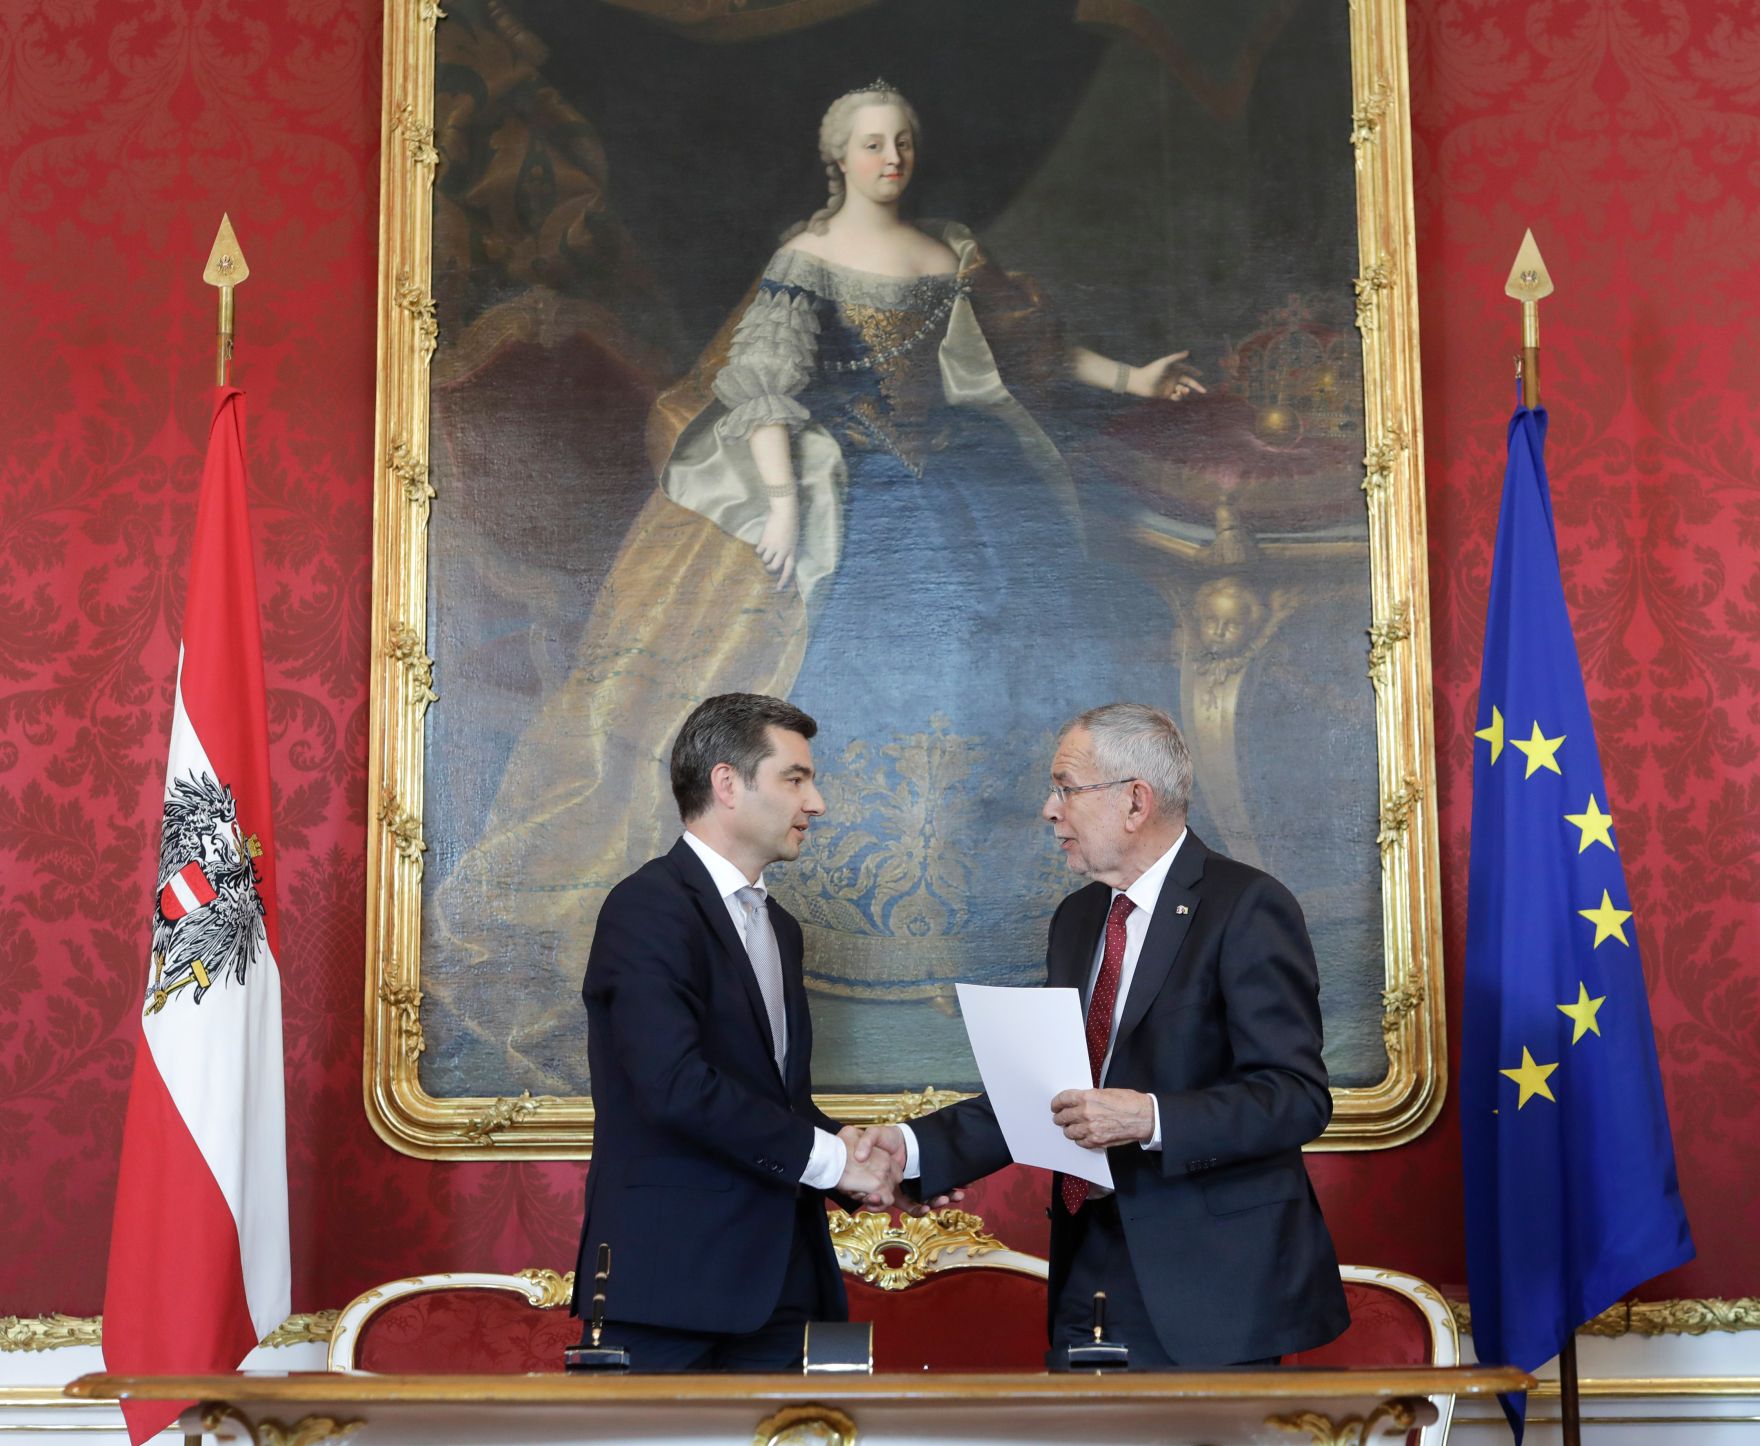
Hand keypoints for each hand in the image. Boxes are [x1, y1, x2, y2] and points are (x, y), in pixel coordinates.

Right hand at [755, 495, 797, 589]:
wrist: (785, 513)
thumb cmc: (791, 523)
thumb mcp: (793, 538)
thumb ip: (787, 548)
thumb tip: (780, 557)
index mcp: (792, 551)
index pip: (788, 570)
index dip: (783, 580)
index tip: (778, 588)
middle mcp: (783, 551)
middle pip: (774, 567)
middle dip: (769, 568)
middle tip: (767, 566)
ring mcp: (774, 547)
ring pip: (764, 559)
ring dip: (764, 556)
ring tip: (766, 547)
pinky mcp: (765, 541)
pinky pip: (759, 551)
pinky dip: (759, 548)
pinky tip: (762, 542)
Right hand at [849, 1125, 964, 1216]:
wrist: (897, 1132)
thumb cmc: (884, 1137)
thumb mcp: (872, 1135)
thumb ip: (865, 1143)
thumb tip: (859, 1156)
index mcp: (893, 1186)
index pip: (905, 1204)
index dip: (915, 1208)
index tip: (923, 1207)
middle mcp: (907, 1188)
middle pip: (922, 1202)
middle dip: (935, 1204)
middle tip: (944, 1200)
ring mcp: (919, 1182)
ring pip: (933, 1195)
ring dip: (946, 1197)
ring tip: (957, 1195)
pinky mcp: (929, 1175)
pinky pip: (940, 1186)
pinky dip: (949, 1188)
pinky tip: (961, 1187)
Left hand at [1050, 1088, 1154, 1147]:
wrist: (1144, 1117)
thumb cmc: (1129, 1102)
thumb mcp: (1106, 1092)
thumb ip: (1090, 1097)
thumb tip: (1078, 1101)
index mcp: (1088, 1097)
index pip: (1063, 1099)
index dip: (1056, 1103)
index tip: (1055, 1106)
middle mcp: (1086, 1113)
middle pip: (1063, 1117)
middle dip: (1060, 1117)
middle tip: (1060, 1118)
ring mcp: (1091, 1129)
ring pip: (1069, 1132)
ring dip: (1069, 1129)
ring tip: (1071, 1128)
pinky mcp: (1097, 1141)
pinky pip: (1080, 1142)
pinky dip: (1080, 1139)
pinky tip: (1082, 1136)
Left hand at [1129, 350, 1205, 401]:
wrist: (1141, 382)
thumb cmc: (1152, 370)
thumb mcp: (1165, 362)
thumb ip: (1176, 357)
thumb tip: (1188, 352)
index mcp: (1174, 369)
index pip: (1187, 370)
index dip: (1194, 372)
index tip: (1201, 374)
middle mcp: (1173, 378)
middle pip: (1188, 382)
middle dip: (1196, 386)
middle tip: (1204, 391)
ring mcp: (1170, 386)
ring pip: (1183, 390)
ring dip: (1185, 391)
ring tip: (1182, 390)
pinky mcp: (1166, 395)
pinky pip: (1177, 397)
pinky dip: (1179, 396)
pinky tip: (1176, 393)